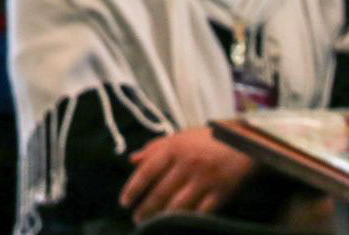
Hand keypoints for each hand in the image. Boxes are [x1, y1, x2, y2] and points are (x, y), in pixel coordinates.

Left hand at [120, 126, 254, 224]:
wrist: (240, 142)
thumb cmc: (204, 140)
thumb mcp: (177, 138)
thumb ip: (154, 149)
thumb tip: (133, 160)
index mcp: (172, 149)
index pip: (147, 171)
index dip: (133, 188)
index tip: (124, 202)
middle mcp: (186, 165)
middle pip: (161, 192)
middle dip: (146, 208)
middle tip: (137, 219)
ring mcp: (204, 180)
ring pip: (179, 205)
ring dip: (163, 218)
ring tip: (153, 226)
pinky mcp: (220, 193)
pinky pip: (201, 212)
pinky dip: (189, 220)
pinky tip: (179, 226)